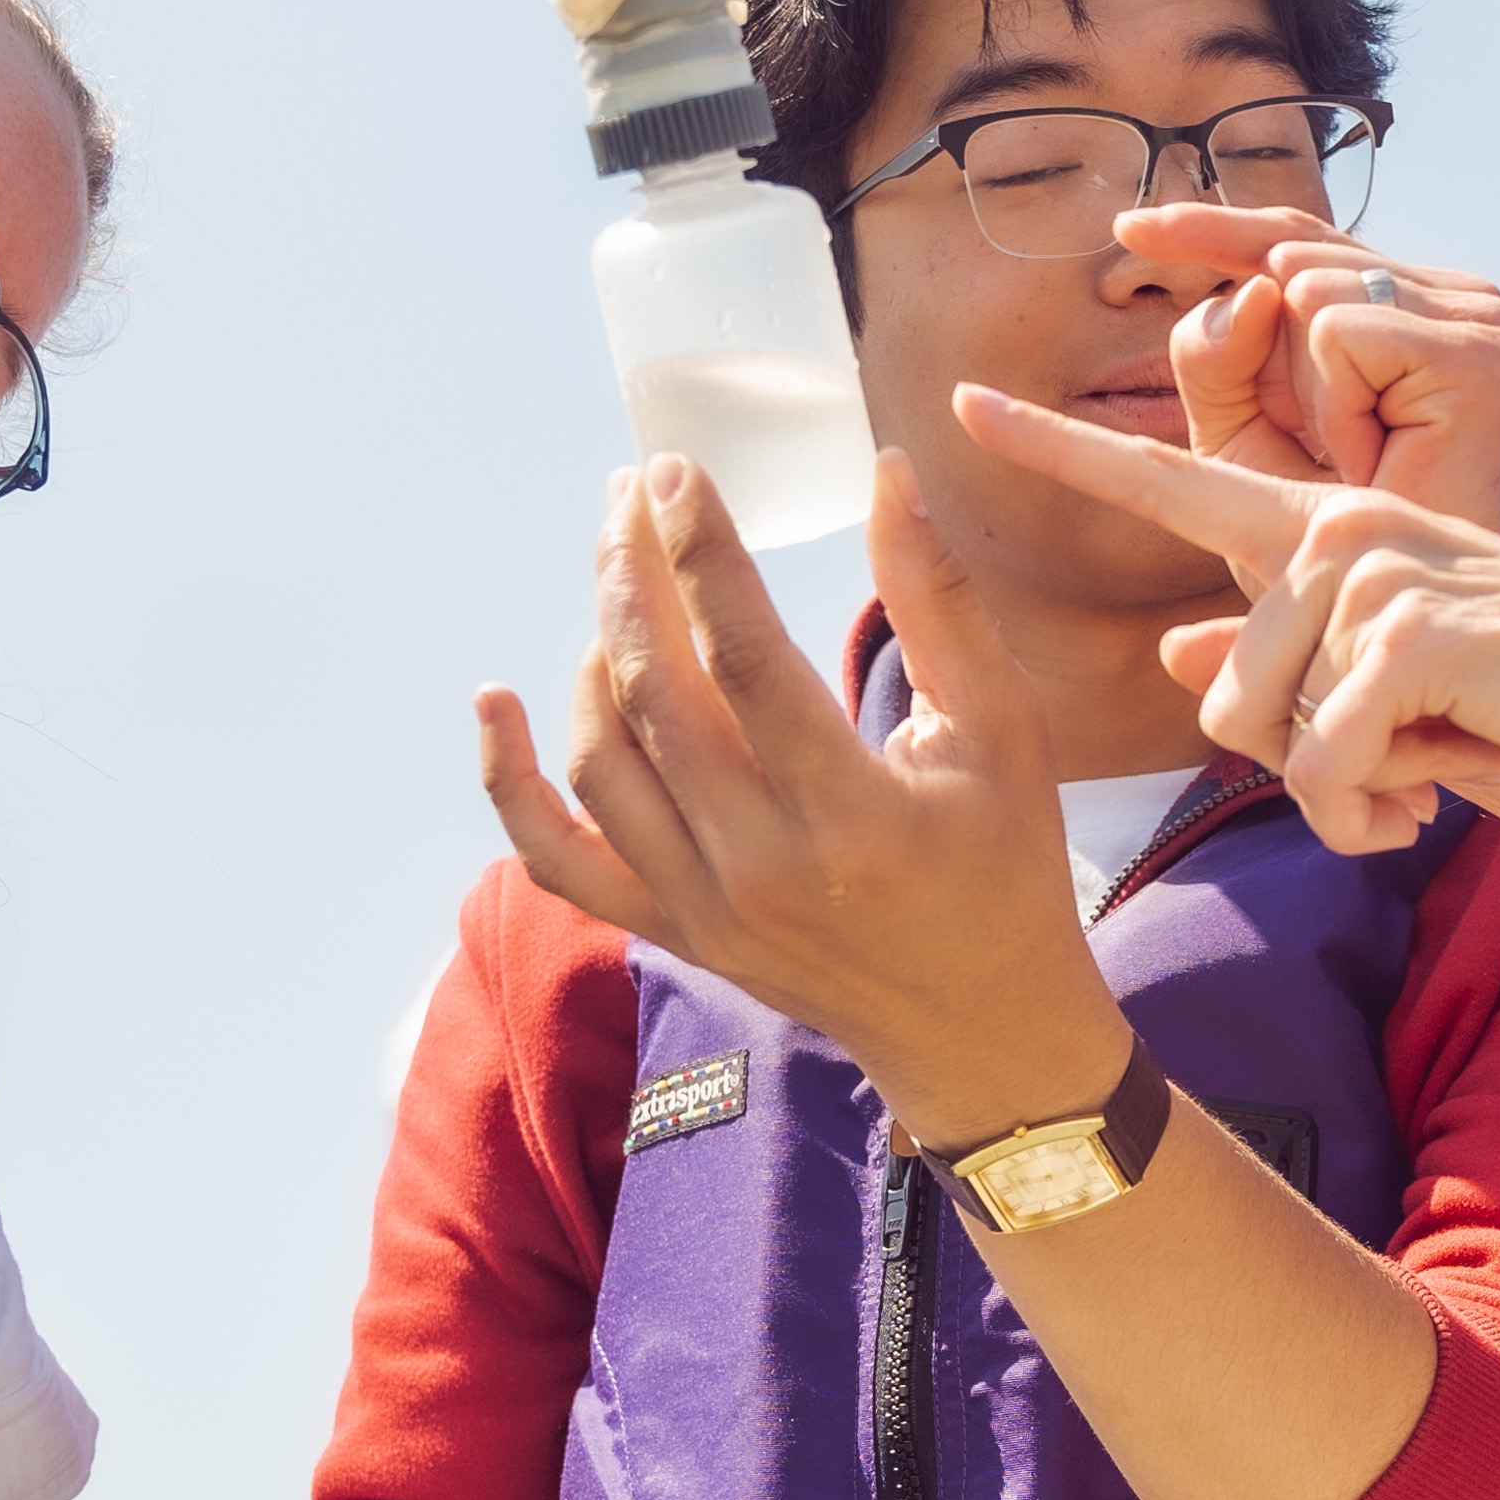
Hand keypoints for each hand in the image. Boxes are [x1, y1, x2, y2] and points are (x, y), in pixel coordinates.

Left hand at [476, 454, 1131, 1145]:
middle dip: (634, 577)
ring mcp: (704, 910)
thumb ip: (939, 599)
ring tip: (624, 582)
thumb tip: (887, 472)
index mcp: (856, 814)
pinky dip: (508, 784)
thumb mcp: (1004, 726)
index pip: (746, 657)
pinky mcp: (672, 933)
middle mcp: (764, 869)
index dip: (700, 553)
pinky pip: (559, 858)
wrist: (975, 1027)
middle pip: (657, 697)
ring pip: (600, 761)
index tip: (676, 473)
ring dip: (595, 653)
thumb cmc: (1004, 863)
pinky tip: (495, 701)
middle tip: (631, 497)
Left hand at [935, 400, 1499, 855]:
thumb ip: (1281, 663)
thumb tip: (1173, 654)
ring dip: (1341, 798)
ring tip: (1417, 784)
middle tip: (1382, 786)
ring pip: (1272, 735)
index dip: (1057, 449)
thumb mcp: (1389, 676)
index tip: (960, 406)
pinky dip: (1368, 808)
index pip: (1164, 480)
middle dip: (1296, 774)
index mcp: (1319, 525)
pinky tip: (1431, 794)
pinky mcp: (1411, 633)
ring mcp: (1371, 572)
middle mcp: (1333, 528)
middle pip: (1222, 696)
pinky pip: (1324, 761)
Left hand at [1111, 204, 1499, 528]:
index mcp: (1405, 306)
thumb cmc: (1329, 556)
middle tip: (1336, 454)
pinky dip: (1339, 408)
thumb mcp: (1242, 442)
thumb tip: (1249, 292)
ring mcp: (1478, 316)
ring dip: (1310, 397)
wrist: (1409, 641)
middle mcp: (1450, 296)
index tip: (1125, 229)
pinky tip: (1383, 459)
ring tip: (1368, 463)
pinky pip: (1341, 332)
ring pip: (1307, 290)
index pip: (1293, 241)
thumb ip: (1216, 358)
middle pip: (1287, 258)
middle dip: (1275, 364)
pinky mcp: (1482, 349)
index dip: (1209, 230)